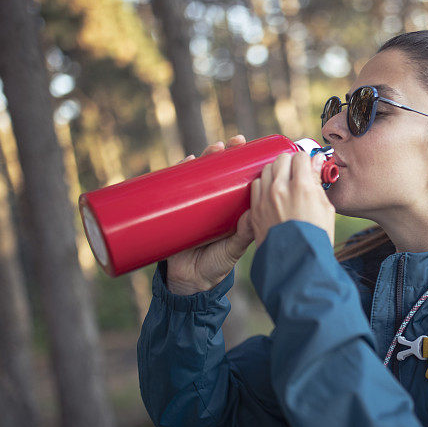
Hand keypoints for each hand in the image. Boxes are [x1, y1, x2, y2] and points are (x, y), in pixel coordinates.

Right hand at [166, 136, 254, 294]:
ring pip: (198, 175)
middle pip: (218, 172)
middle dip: (225, 154)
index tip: (251, 149)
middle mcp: (212, 202)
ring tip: (214, 149)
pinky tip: (186, 162)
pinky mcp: (175, 211)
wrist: (190, 282)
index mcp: (230, 208)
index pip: (237, 179)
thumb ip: (242, 235)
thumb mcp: (233, 249)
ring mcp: (193, 204)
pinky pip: (175, 188)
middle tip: (233, 143)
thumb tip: (252, 216)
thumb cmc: (216, 265)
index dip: (243, 163)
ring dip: (204, 158)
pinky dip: (178, 173)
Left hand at [249, 151, 335, 248]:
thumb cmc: (316, 238)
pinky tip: (270, 192)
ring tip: (282, 182)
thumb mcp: (325, 209)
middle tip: (295, 172)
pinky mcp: (255, 210)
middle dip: (290, 162)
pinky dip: (263, 185)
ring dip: (275, 171)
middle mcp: (281, 189)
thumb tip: (317, 160)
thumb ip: (317, 182)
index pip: (300, 157)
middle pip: (281, 158)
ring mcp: (265, 199)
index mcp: (302, 187)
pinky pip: (255, 186)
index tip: (307, 166)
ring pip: (266, 170)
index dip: (306, 160)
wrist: (297, 263)